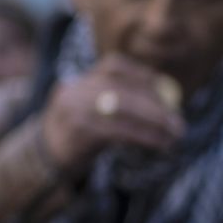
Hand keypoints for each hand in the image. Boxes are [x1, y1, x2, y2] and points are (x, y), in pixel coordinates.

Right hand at [37, 56, 185, 177]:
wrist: (43, 157)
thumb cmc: (80, 134)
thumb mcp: (93, 110)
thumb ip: (120, 100)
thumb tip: (167, 100)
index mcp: (79, 80)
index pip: (114, 65)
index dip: (143, 75)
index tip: (167, 90)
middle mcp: (74, 91)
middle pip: (121, 90)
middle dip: (156, 105)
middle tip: (179, 122)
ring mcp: (72, 110)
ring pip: (122, 110)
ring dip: (154, 123)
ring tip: (175, 135)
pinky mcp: (77, 133)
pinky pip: (118, 132)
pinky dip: (144, 138)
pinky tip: (159, 145)